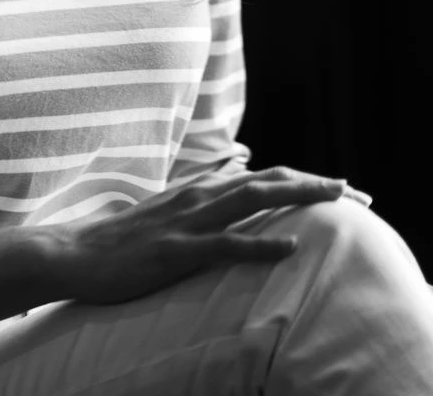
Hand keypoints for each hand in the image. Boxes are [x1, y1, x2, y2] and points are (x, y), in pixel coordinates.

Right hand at [45, 166, 359, 304]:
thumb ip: (201, 198)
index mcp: (198, 190)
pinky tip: (290, 247)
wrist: (74, 254)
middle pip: (268, 181)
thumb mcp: (167, 212)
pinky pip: (225, 245)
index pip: (261, 177)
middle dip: (315, 184)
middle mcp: (197, 197)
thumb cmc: (120, 241)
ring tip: (338, 201)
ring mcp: (187, 222)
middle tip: (359, 193)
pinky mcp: (176, 250)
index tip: (340, 189)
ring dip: (299, 197)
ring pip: (253, 200)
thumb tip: (233, 180)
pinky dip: (260, 244)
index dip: (303, 180)